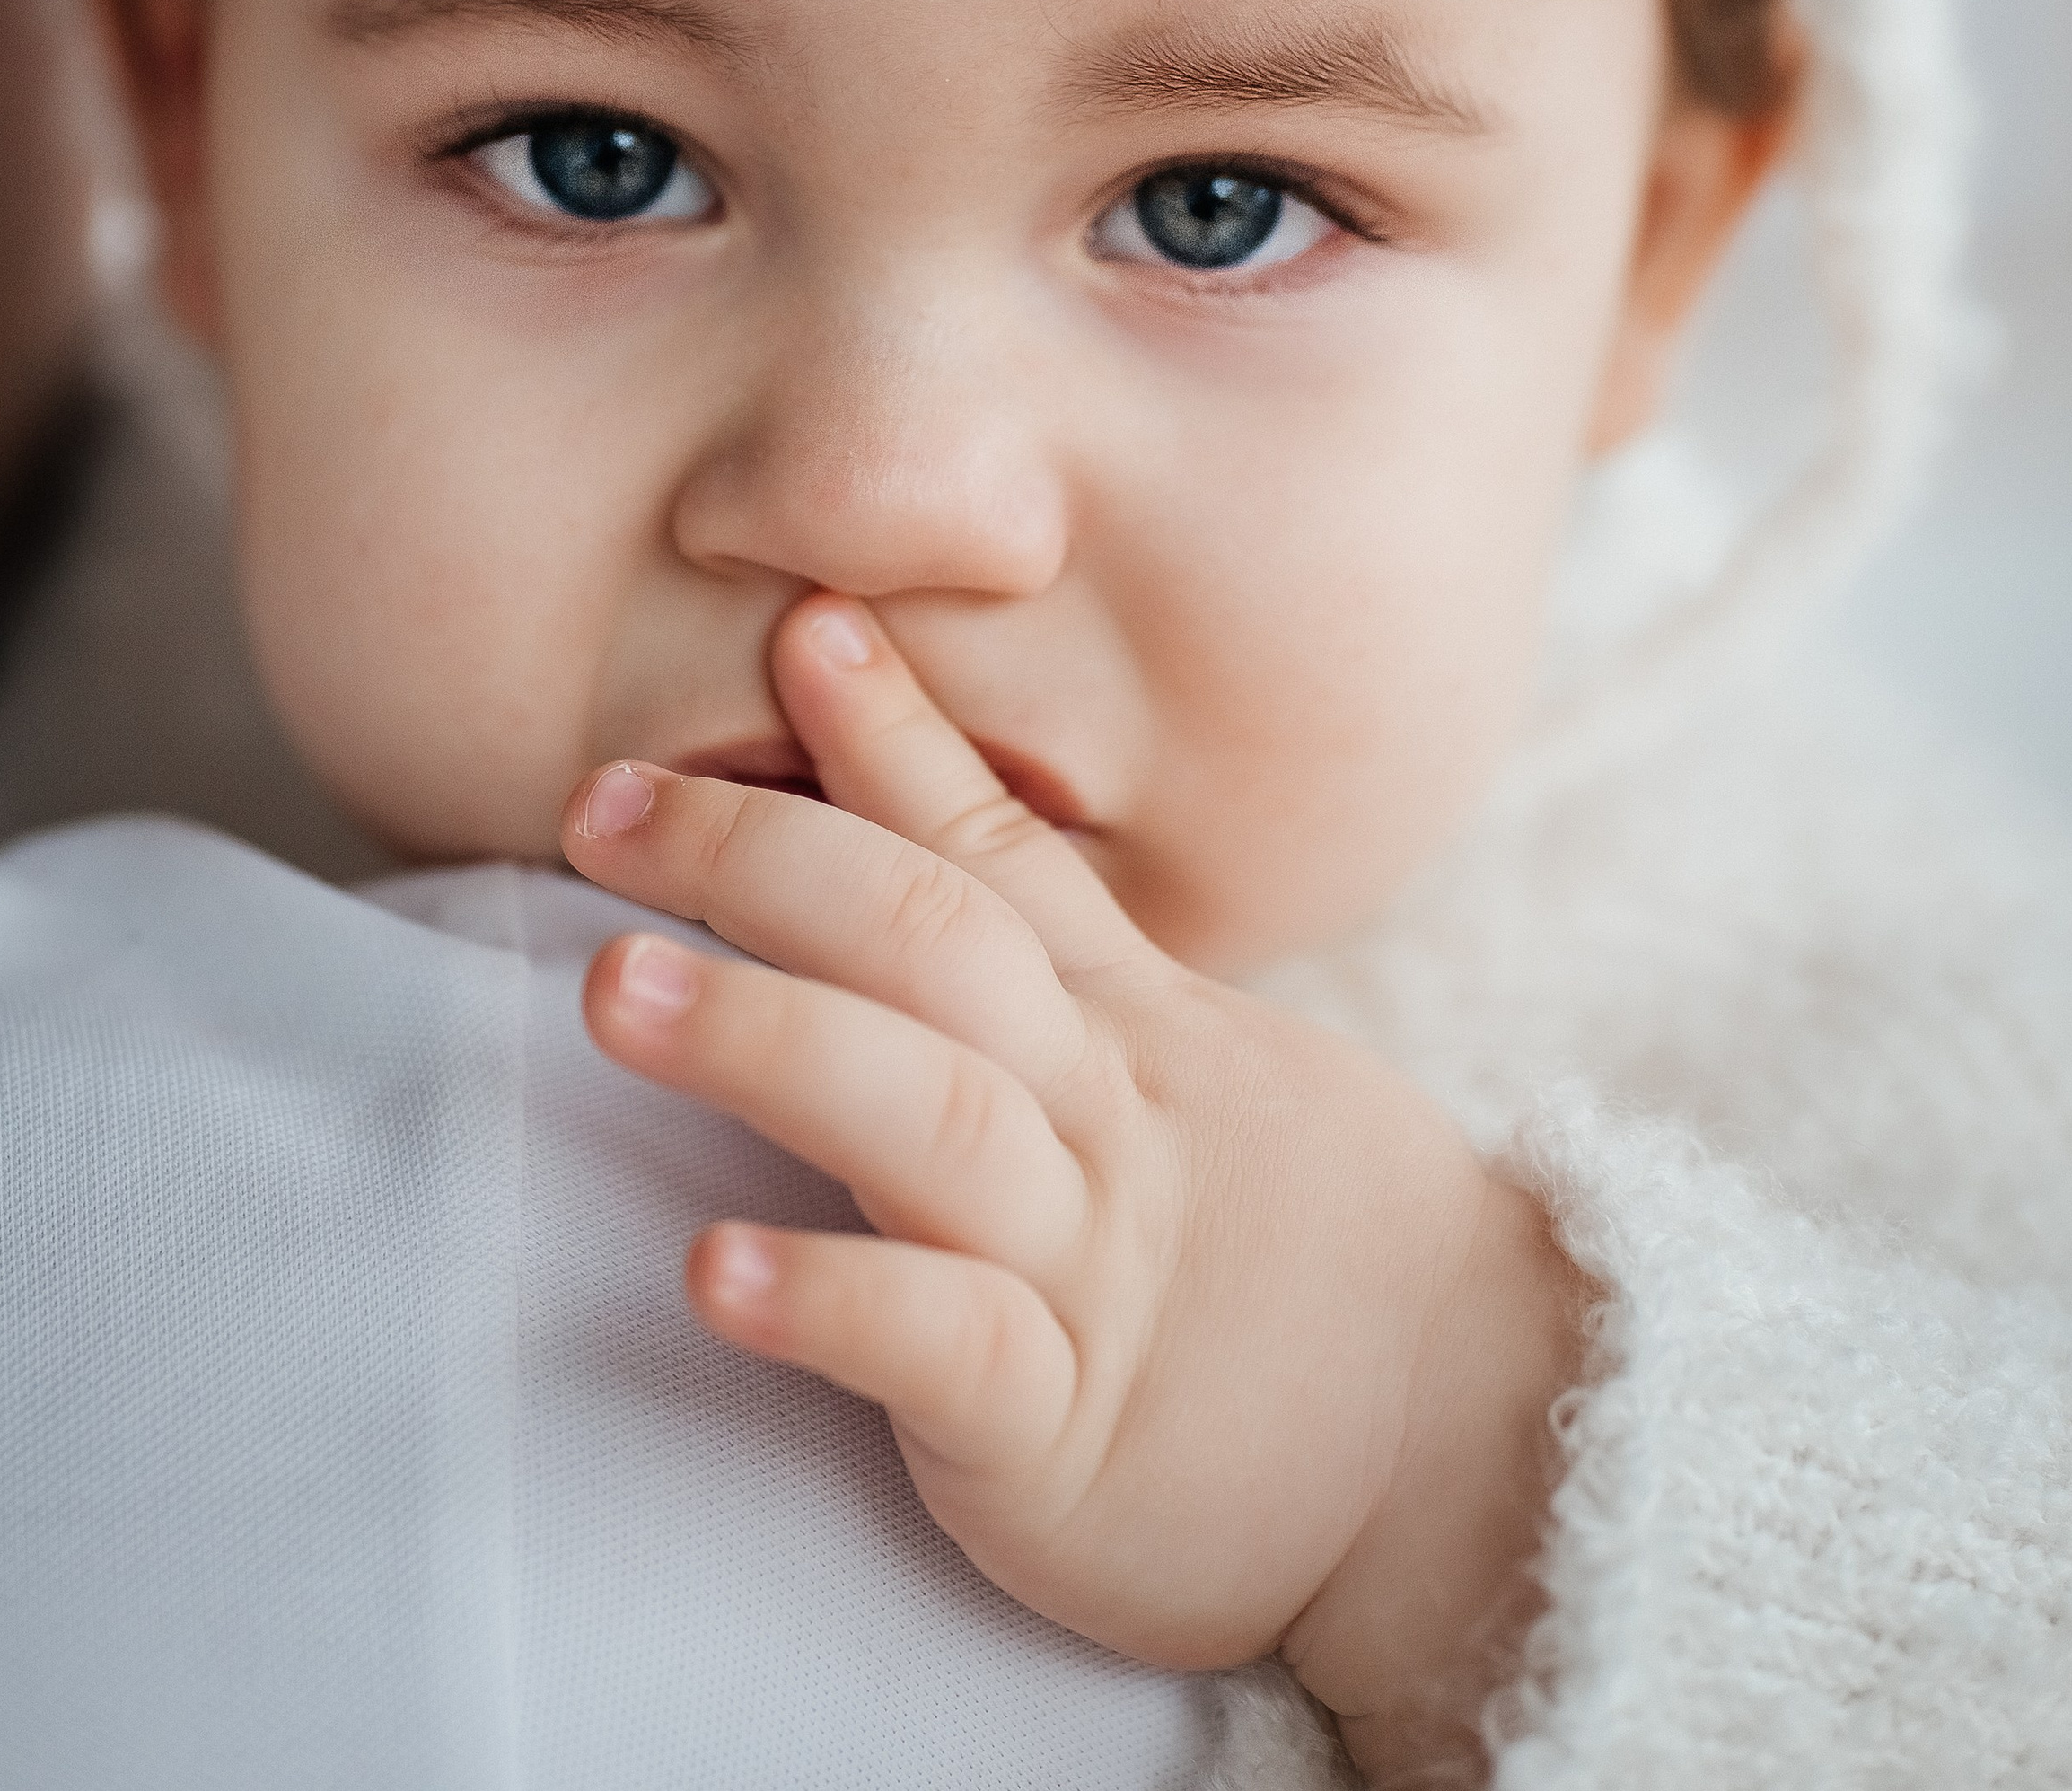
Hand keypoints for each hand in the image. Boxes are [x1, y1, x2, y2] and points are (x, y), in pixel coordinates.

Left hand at [563, 595, 1584, 1780]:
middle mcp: (1099, 1114)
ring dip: (766, 1039)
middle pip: (934, 945)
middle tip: (598, 805)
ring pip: (927, 1120)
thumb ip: (1050, 946)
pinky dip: (833, 1296)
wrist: (1473, 1445)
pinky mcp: (1062, 1431)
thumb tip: (917, 820)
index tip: (793, 625)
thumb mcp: (1179, 1066)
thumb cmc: (1277, 1245)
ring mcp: (1087, 1267)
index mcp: (1122, 1025)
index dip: (890, 736)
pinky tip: (715, 1266)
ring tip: (614, 990)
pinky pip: (946, 1347)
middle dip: (761, 858)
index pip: (994, 851)